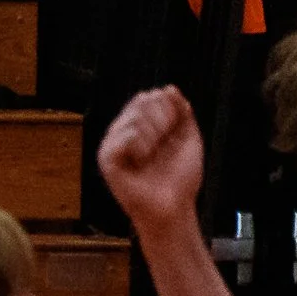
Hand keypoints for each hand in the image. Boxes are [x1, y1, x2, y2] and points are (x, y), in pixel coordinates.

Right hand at [100, 87, 206, 228]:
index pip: (148, 97)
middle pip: (141, 101)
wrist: (175, 207)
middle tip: (164, 144)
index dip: (168, 108)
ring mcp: (113, 145)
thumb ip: (182, 111)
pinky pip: (125, 135)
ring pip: (135, 117)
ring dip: (154, 134)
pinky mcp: (107, 159)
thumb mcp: (188, 137)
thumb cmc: (181, 178)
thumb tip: (169, 88)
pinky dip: (141, 145)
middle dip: (163, 120)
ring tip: (153, 155)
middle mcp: (124, 132)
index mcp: (141, 127)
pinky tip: (142, 159)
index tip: (175, 130)